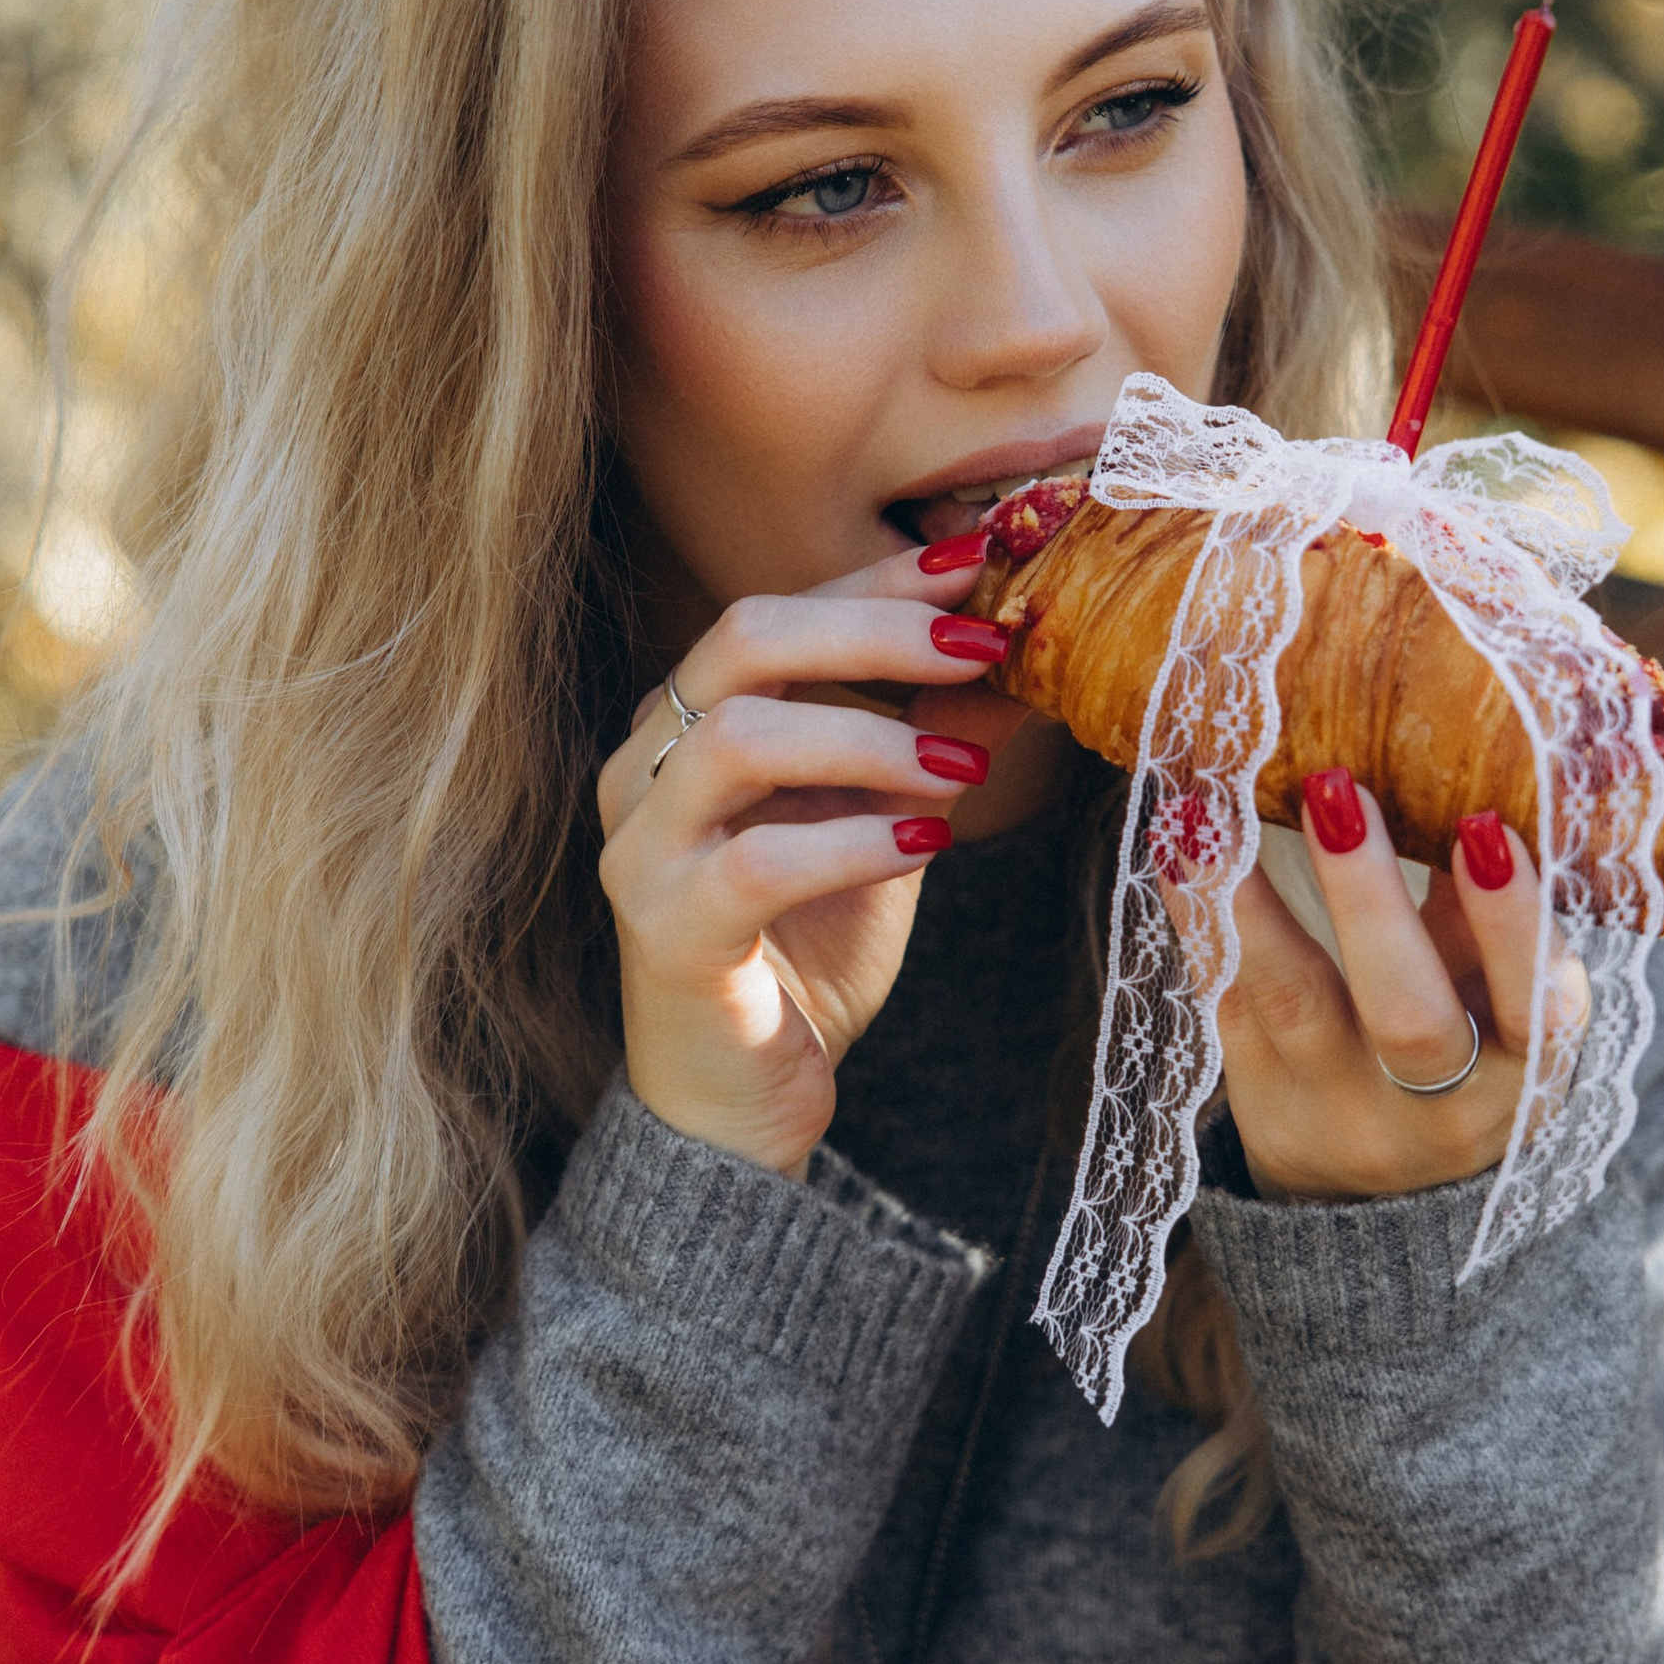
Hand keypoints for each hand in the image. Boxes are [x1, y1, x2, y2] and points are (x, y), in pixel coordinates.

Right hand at [596, 541, 1010, 1180]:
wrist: (744, 1100)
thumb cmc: (809, 953)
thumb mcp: (887, 825)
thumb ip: (931, 740)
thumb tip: (1020, 650)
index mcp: (688, 724)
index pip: (780, 612)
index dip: (881, 578)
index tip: (983, 562)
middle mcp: (646, 768)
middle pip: (745, 639)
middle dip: (874, 627)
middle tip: (981, 643)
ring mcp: (642, 850)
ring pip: (740, 737)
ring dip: (869, 736)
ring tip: (962, 767)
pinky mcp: (665, 933)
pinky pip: (756, 862)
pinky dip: (853, 841)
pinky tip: (928, 842)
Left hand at [1200, 781, 1579, 1204]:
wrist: (1374, 1205)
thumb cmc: (1464, 1061)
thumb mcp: (1501, 1007)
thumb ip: (1486, 917)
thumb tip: (1463, 782)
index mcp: (1521, 1076)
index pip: (1533, 1007)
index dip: (1511, 925)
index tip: (1483, 831)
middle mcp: (1432, 1107)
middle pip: (1403, 1015)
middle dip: (1369, 900)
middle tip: (1335, 791)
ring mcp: (1336, 1107)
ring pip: (1290, 1002)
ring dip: (1253, 899)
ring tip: (1217, 812)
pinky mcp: (1255, 1093)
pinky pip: (1224, 992)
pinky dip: (1201, 910)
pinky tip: (1179, 838)